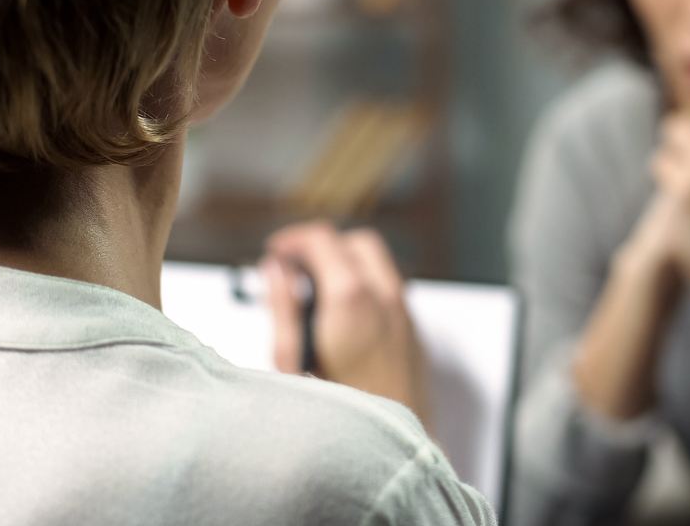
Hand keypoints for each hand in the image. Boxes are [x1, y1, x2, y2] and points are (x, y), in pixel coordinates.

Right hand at [261, 221, 428, 422]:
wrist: (392, 449)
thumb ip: (283, 307)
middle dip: (323, 246)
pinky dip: (366, 286)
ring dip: (347, 265)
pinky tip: (343, 314)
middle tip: (294, 267)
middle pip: (356, 242)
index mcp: (351, 297)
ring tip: (316, 292)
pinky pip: (391, 290)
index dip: (293, 240)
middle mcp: (386, 298)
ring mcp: (404, 314)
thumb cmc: (341, 416)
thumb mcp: (291, 361)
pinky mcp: (413, 332)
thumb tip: (275, 270)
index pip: (322, 238)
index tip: (275, 253)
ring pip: (378, 264)